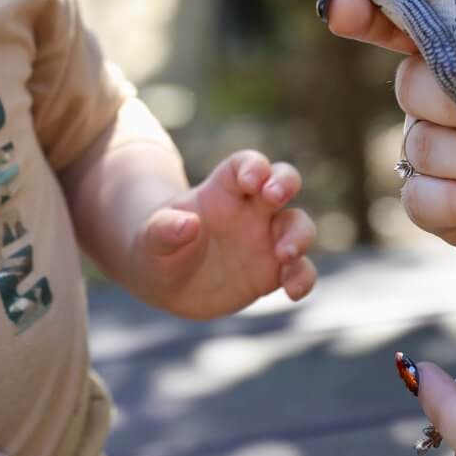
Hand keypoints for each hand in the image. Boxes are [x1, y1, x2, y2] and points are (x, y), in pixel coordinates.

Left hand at [129, 150, 317, 319]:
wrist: (166, 283)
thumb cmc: (158, 248)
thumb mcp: (152, 239)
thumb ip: (165, 229)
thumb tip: (188, 225)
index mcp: (222, 190)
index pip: (245, 164)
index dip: (254, 166)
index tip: (251, 181)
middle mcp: (250, 209)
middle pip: (283, 180)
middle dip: (285, 182)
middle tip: (275, 197)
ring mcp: (265, 239)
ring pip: (298, 224)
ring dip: (299, 234)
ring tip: (284, 254)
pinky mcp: (273, 272)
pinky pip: (300, 270)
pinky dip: (303, 278)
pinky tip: (293, 291)